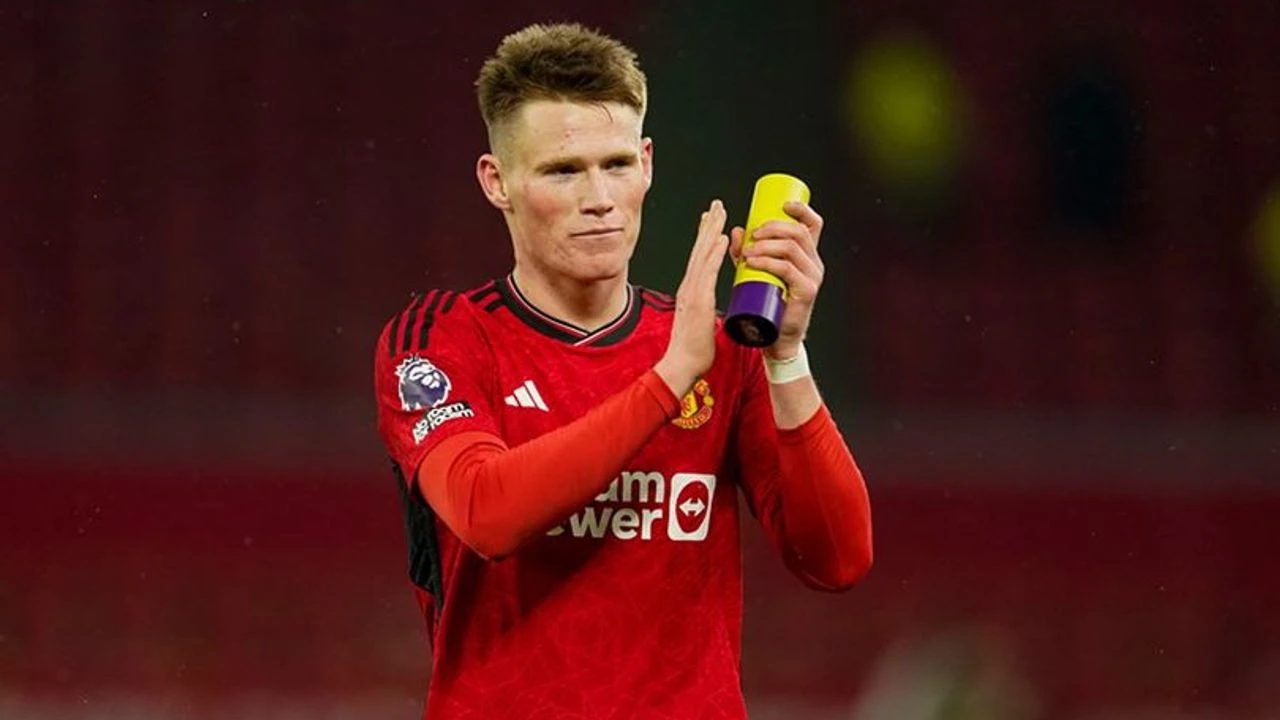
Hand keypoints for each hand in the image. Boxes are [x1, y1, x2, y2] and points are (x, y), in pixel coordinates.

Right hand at [655, 200, 729, 397]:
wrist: (681, 366)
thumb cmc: (692, 351)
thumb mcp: (701, 323)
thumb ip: (706, 313)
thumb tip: (714, 311)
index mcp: (690, 292)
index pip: (699, 259)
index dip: (705, 238)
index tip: (713, 221)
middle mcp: (688, 287)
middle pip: (699, 250)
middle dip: (709, 225)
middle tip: (717, 205)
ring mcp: (691, 292)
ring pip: (703, 254)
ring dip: (712, 231)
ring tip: (721, 211)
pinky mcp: (698, 300)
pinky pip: (708, 270)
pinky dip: (714, 253)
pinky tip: (723, 238)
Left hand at [730, 200, 824, 359]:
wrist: (774, 337)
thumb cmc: (766, 303)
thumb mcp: (754, 271)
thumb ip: (746, 251)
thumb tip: (737, 230)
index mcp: (806, 255)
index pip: (813, 224)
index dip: (801, 209)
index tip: (783, 204)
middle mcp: (814, 263)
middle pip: (799, 232)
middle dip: (773, 227)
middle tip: (752, 234)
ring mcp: (812, 278)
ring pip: (792, 248)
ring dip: (767, 245)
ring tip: (747, 252)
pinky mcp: (806, 292)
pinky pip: (788, 269)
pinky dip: (768, 262)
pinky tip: (753, 262)